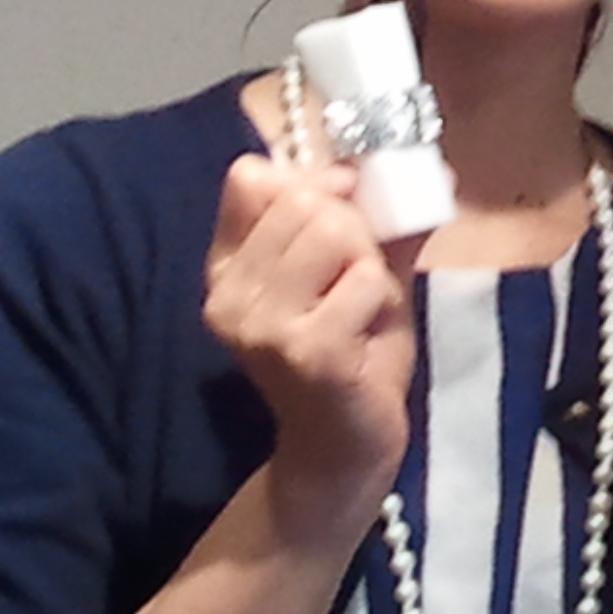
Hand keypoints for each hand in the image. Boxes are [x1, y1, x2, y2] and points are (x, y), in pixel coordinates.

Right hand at [204, 154, 416, 540]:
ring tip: (362, 313)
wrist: (345, 448)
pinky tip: (367, 340)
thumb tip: (387, 165)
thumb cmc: (350, 355)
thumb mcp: (353, 273)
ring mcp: (261, 325)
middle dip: (355, 232)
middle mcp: (226, 294)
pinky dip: (384, 303)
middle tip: (359, 284)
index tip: (346, 208)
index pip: (253, 178)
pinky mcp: (304, 350)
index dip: (315, 183)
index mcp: (225, 268)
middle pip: (306, 202)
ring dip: (371, 269)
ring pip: (336, 233)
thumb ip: (362, 219)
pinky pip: (366, 280)